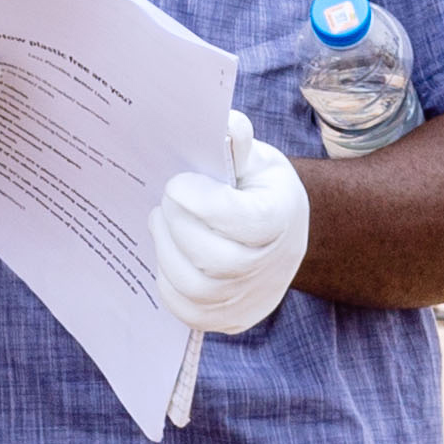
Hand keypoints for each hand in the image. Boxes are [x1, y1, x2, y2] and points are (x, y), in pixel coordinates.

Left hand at [146, 124, 311, 335]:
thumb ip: (237, 141)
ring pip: (196, 287)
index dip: (199, 201)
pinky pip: (187, 310)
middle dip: (178, 225)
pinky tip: (168, 252)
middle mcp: (273, 266)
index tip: (176, 182)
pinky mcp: (231, 319)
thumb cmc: (260, 190)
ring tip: (161, 222)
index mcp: (282, 218)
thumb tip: (221, 124)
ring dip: (166, 251)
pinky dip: (168, 281)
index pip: (238, 220)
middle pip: (214, 259)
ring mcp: (252, 298)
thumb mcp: (257, 159)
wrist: (281, 236)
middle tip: (166, 200)